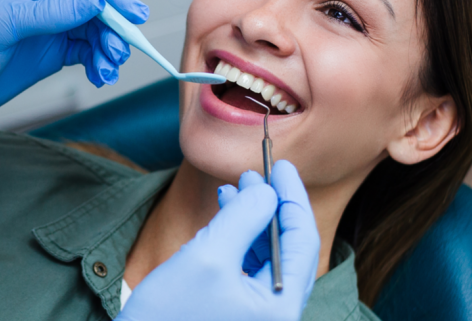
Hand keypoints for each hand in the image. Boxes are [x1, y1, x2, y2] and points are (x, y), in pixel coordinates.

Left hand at [0, 0, 148, 126]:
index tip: (132, 13)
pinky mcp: (50, 53)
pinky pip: (85, 53)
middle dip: (112, 27)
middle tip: (120, 50)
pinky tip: (100, 76)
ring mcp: (48, 27)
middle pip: (94, 5)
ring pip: (93, 31)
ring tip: (107, 69)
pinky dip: (97, 63)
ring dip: (107, 49)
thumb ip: (52, 12)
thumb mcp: (6, 23)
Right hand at [117, 161, 320, 320]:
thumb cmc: (169, 316)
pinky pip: (249, 268)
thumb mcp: (207, 256)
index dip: (293, 197)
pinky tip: (223, 217)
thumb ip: (243, 217)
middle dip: (272, 206)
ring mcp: (257, 315)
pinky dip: (239, 238)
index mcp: (281, 307)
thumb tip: (267, 192)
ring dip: (254, 219)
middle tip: (258, 173)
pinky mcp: (236, 313)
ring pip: (268, 256)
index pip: (302, 241)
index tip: (282, 165)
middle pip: (288, 248)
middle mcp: (276, 314)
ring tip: (234, 189)